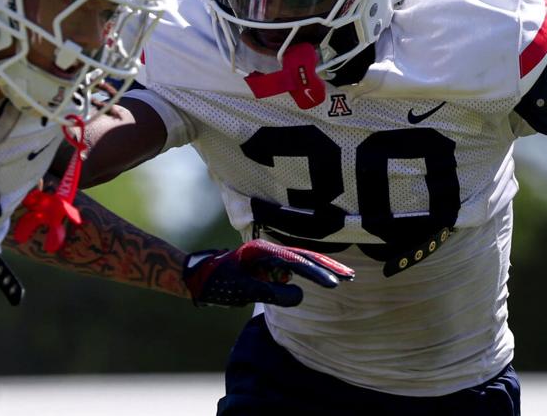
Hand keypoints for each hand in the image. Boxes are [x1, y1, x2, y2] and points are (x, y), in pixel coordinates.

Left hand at [182, 239, 354, 306]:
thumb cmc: (216, 283)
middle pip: (305, 255)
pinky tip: (322, 278)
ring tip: (344, 277)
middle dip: (328, 265)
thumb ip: (271, 293)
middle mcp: (268, 249)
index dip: (317, 272)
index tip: (335, 284)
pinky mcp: (267, 264)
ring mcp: (268, 256)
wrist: (195, 278)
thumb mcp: (243, 291)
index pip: (297, 261)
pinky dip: (309, 272)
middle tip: (351, 277)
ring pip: (302, 260)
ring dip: (322, 267)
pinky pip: (293, 267)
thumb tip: (301, 297)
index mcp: (263, 251)